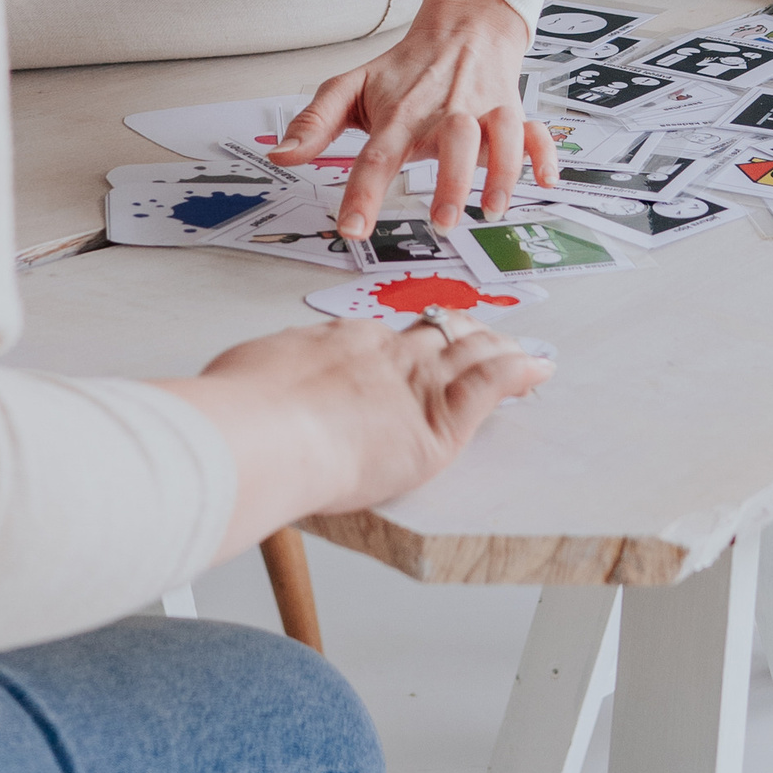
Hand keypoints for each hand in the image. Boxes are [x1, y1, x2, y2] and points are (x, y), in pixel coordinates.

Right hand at [165, 309, 552, 560]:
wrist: (261, 435)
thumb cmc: (238, 413)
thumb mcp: (240, 380)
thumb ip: (256, 382)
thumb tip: (234, 390)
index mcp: (336, 344)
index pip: (381, 341)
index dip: (401, 346)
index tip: (407, 350)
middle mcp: (382, 353)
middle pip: (431, 337)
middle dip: (455, 337)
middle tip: (474, 337)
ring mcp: (414, 382)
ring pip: (467, 354)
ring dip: (495, 350)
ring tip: (516, 352)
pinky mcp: (438, 421)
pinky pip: (490, 384)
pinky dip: (519, 374)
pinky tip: (538, 370)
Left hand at [272, 0, 557, 240]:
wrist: (462, 24)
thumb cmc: (405, 67)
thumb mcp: (351, 86)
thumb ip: (315, 123)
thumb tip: (279, 156)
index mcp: (401, 111)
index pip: (378, 153)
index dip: (363, 192)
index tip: (352, 228)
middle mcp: (444, 109)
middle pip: (451, 140)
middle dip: (450, 180)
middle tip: (442, 222)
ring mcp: (482, 109)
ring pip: (499, 133)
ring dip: (500, 171)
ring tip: (492, 209)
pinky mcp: (511, 111)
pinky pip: (535, 131)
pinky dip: (545, 154)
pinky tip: (546, 181)